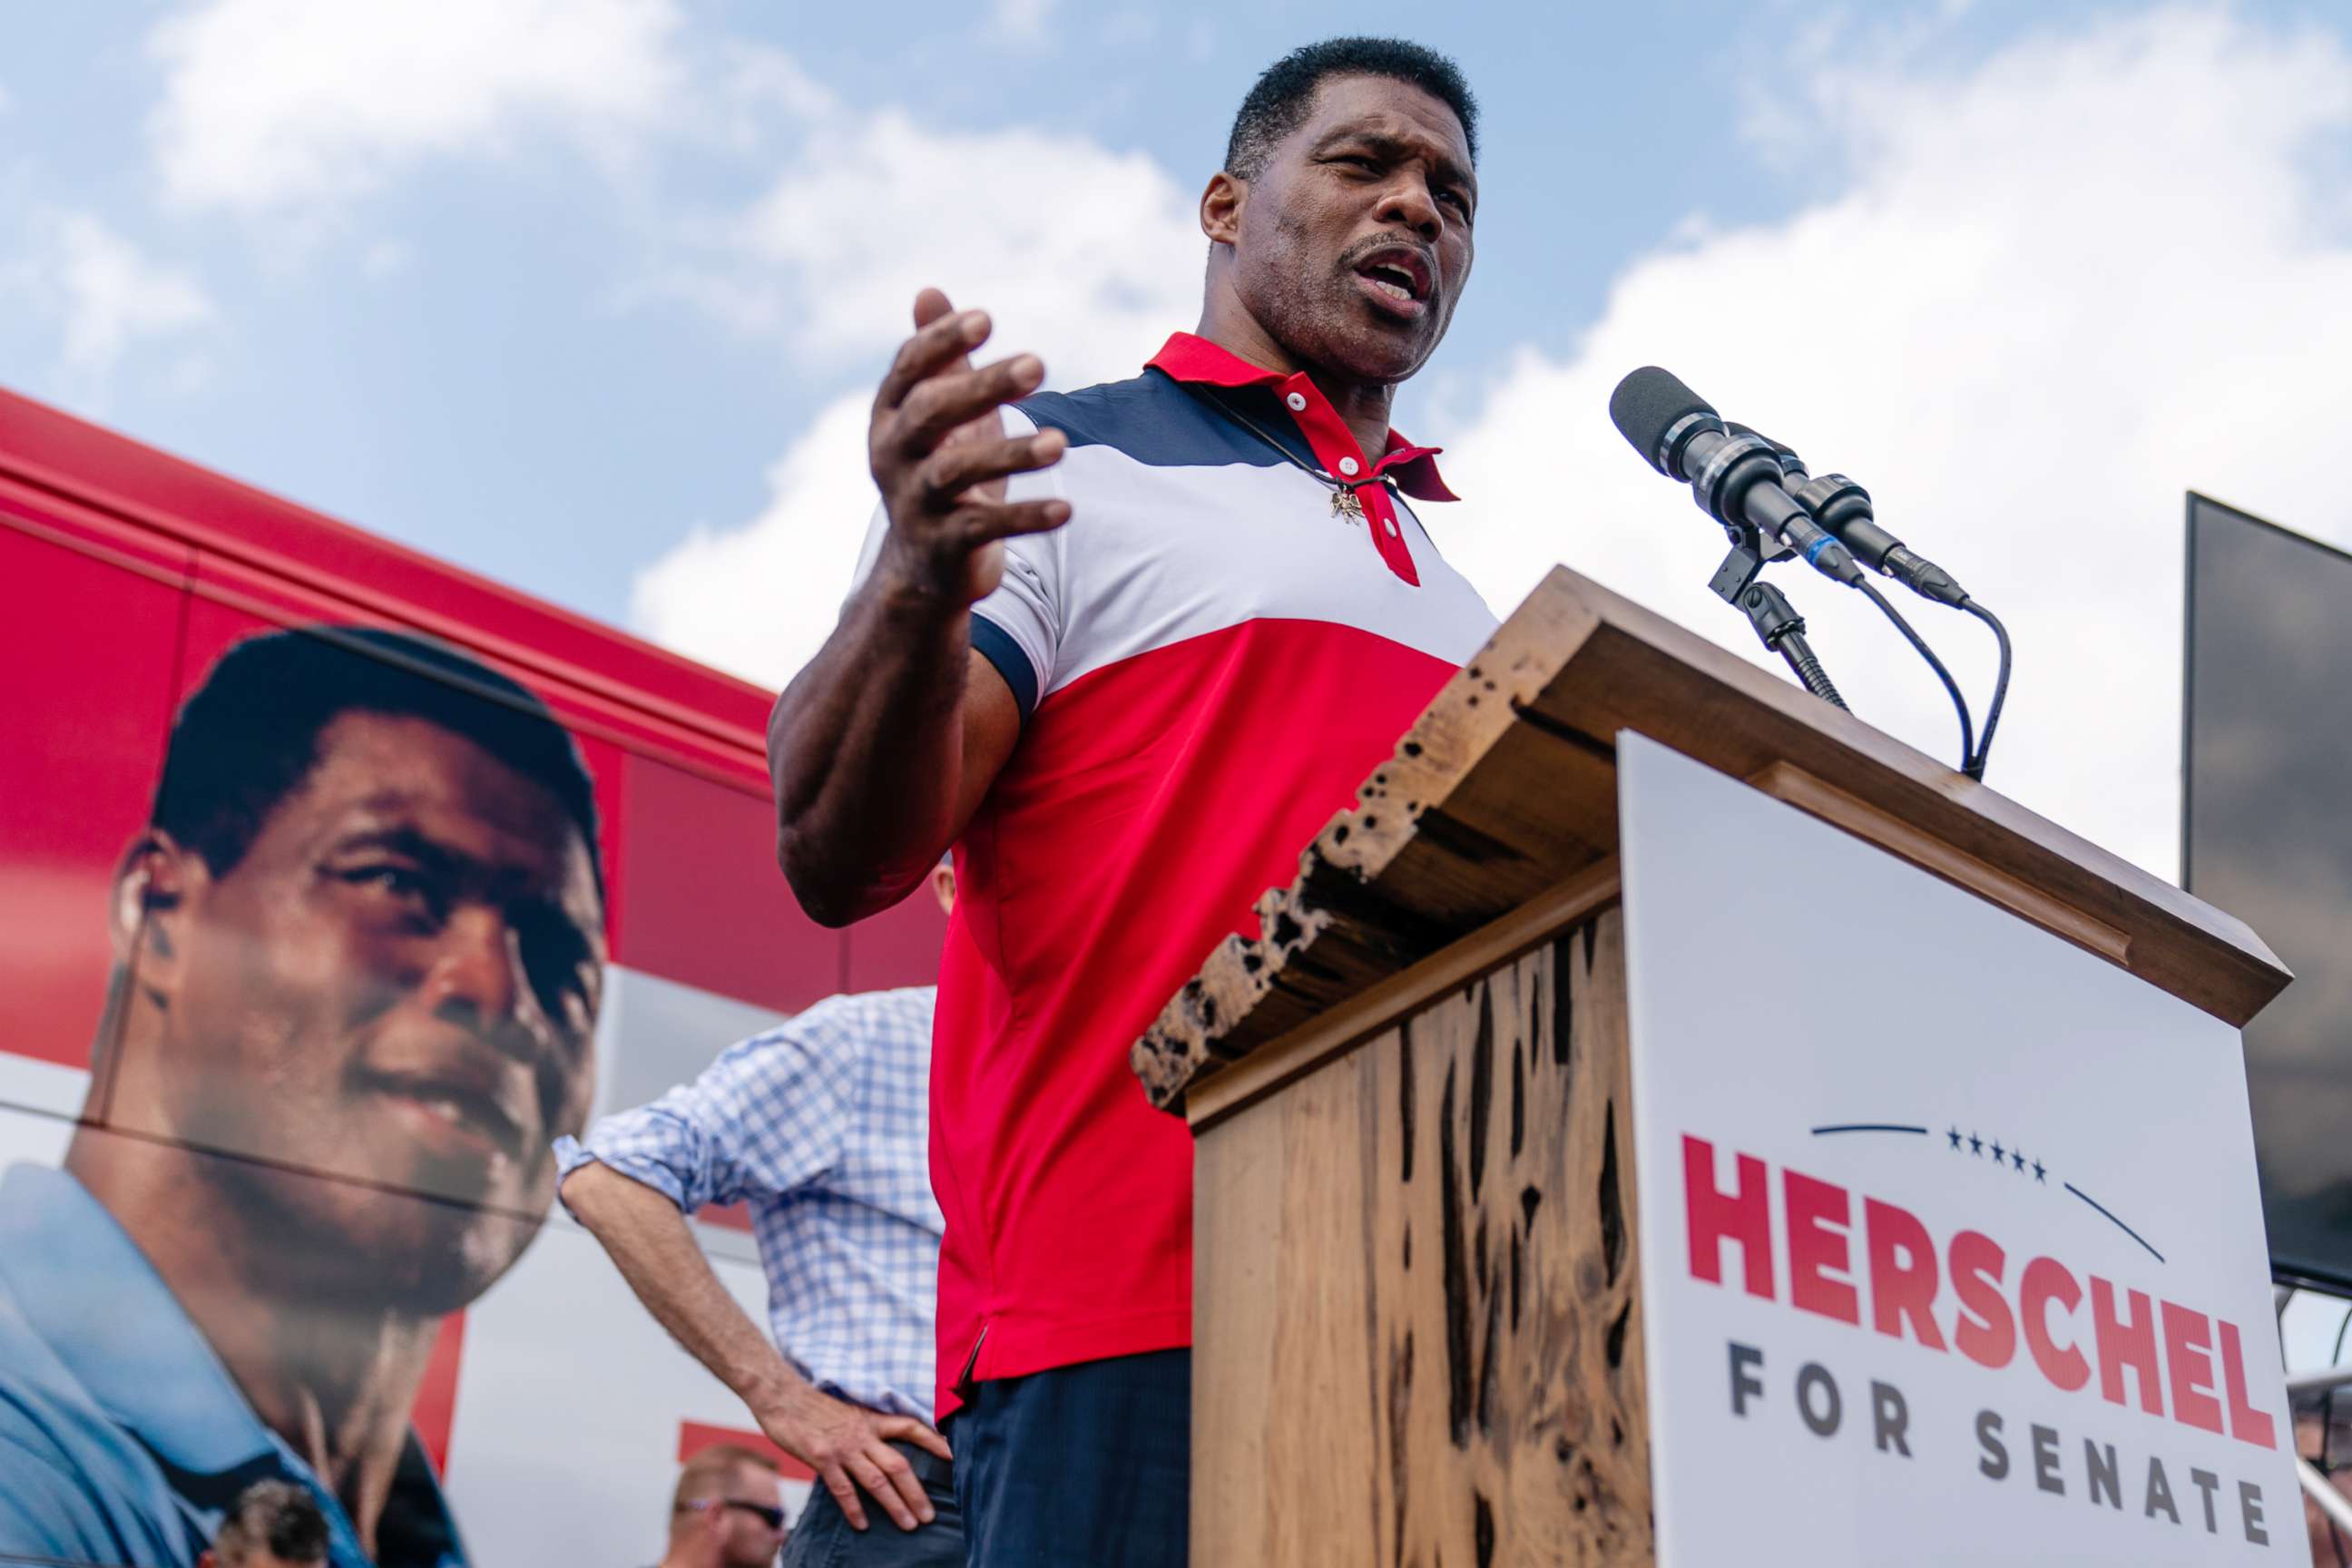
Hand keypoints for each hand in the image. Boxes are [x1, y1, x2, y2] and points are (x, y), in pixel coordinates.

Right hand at [756, 1378, 953, 1531]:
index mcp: (871, 1419)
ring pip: (877, 1480)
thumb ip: (866, 1429)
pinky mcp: (821, 1458)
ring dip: (895, 1505)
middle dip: (916, 1492)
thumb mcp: (847, 1411)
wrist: (782, 1395)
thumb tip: (881, 1447)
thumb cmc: (813, 1404)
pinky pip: (843, 1489)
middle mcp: (862, 1434)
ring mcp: (843, 1447)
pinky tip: (862, 1526)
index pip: (911, 1427)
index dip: (934, 1441)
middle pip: (899, 1465)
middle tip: (930, 1515)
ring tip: (909, 1524)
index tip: (954, 1455)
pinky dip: (854, 1509)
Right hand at [869, 287, 1070, 605]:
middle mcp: (892, 456)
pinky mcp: (943, 546)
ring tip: (1060, 442)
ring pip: (957, 472)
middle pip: (931, 413)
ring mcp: (914, 503)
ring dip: (1011, 454)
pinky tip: (1066, 509)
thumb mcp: (936, 416)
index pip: (910, 369)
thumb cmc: (938, 472)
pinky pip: (984, 528)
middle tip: (1038, 363)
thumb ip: (938, 359)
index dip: (942, 342)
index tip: (986, 319)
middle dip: (982, 387)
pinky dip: (1025, 517)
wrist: (921, 568)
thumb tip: (929, 290)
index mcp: (890, 416)